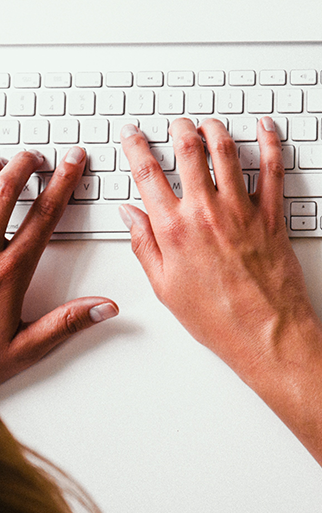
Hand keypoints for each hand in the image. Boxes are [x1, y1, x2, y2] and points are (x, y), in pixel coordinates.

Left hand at [0, 148, 118, 383]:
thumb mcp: (22, 349)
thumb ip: (65, 324)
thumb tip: (106, 307)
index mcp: (7, 272)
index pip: (43, 216)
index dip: (62, 184)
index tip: (73, 163)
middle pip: (3, 193)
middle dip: (22, 167)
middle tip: (35, 154)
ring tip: (3, 162)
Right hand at [118, 118, 319, 378]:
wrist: (266, 333)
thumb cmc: (218, 318)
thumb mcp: (165, 287)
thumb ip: (144, 245)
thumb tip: (129, 214)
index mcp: (174, 230)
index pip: (147, 173)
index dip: (135, 146)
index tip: (132, 133)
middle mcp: (206, 213)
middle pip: (188, 151)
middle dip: (179, 129)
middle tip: (176, 124)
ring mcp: (242, 211)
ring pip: (226, 151)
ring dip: (215, 129)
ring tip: (209, 124)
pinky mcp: (273, 215)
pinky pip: (273, 169)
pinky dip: (270, 142)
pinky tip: (266, 127)